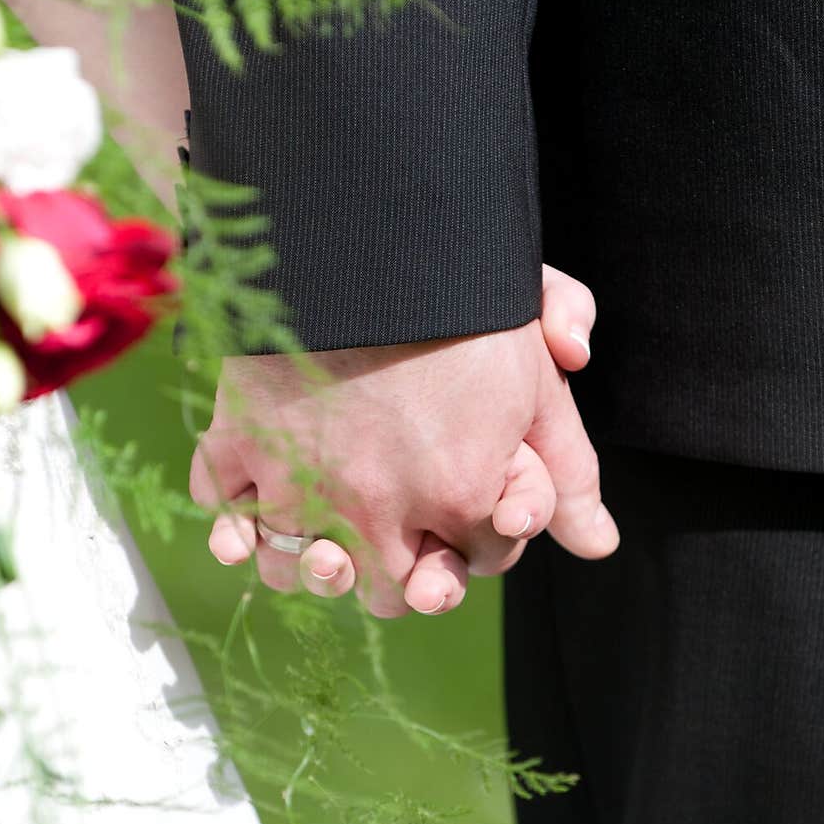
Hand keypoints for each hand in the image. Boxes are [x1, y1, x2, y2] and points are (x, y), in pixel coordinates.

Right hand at [191, 265, 616, 615]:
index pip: (483, 561)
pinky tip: (251, 519)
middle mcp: (376, 512)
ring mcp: (298, 484)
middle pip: (392, 594)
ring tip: (328, 537)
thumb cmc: (460, 301)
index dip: (488, 532)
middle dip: (408, 573)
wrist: (361, 229)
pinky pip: (223, 515)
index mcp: (459, 498)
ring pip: (299, 573)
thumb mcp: (537, 379)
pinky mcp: (237, 447)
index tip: (481, 501)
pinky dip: (233, 525)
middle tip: (405, 535)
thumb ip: (569, 469)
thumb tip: (600, 545)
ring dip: (316, 565)